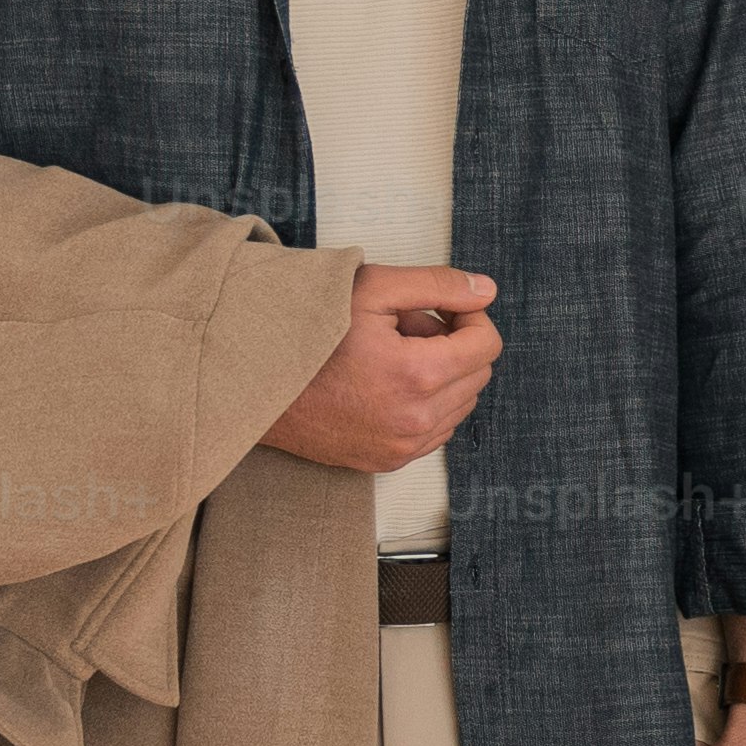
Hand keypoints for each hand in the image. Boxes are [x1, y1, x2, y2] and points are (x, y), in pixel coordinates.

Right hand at [265, 264, 498, 472]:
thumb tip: (487, 290)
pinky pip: (437, 430)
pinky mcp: (390, 461)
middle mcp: (416, 420)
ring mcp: (404, 447)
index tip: (446, 307)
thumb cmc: (308, 334)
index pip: (487, 345)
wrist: (258, 387)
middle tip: (410, 326)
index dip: (471, 316)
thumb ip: (436, 284)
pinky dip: (428, 404)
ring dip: (443, 375)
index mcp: (417, 375)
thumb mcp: (371, 289)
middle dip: (455, 344)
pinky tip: (390, 384)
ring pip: (461, 404)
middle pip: (478, 374)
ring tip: (396, 354)